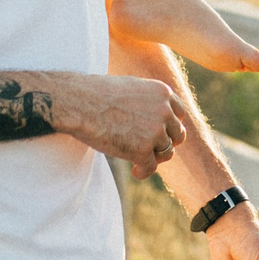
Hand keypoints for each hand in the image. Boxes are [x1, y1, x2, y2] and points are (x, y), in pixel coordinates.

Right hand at [49, 72, 188, 177]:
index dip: (170, 126)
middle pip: (177, 135)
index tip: (160, 134)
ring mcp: (155, 131)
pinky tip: (135, 172)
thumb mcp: (130, 87)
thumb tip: (153, 118)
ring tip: (138, 160)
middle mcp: (164, 111)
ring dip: (154, 158)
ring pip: (166, 152)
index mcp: (162, 92)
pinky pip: (151, 167)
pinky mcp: (143, 150)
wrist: (78, 102)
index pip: (179, 114)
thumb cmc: (96, 93)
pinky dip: (144, 171)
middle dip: (165, 143)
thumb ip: (147, 100)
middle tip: (150, 150)